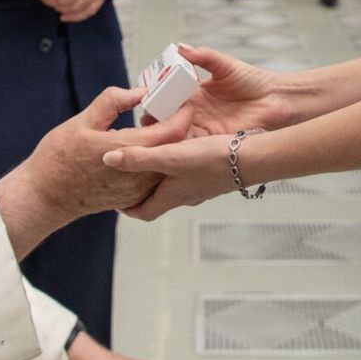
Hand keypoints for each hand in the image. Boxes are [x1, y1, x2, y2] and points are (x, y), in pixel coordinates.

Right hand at [0, 87, 189, 256]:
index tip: (180, 100)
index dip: (181, 113)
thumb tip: (140, 91)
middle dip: (176, 126)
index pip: (172, 132)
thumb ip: (113, 102)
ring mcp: (137, 191)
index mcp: (127, 150)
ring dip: (166, 145)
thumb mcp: (82, 121)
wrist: (45, 197)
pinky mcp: (133, 199)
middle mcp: (138, 175)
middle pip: (174, 148)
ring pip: (166, 164)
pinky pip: (154, 177)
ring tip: (154, 126)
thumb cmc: (58, 158)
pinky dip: (155, 161)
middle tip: (168, 109)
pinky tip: (142, 148)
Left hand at [105, 132, 237, 221]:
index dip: (127, 209)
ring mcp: (201, 185)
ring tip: (148, 159)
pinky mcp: (213, 173)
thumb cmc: (213, 160)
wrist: (254, 159)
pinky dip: (177, 165)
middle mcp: (186, 194)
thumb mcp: (170, 157)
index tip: (114, 200)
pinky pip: (189, 173)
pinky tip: (179, 147)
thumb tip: (107, 161)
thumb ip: (139, 159)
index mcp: (172, 195)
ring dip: (159, 177)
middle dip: (140, 191)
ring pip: (174, 185)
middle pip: (157, 199)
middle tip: (125, 178)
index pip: (144, 212)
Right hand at [155, 44, 288, 136]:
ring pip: (175, 134)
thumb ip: (203, 56)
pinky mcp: (212, 140)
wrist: (275, 99)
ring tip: (151, 133)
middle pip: (167, 118)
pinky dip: (179, 146)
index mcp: (194, 93)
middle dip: (153, 120)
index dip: (156, 98)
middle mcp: (195, 112)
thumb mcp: (224, 65)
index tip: (144, 96)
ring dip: (163, 134)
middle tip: (144, 119)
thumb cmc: (252, 80)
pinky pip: (191, 145)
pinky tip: (170, 144)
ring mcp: (202, 127)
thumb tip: (181, 47)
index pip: (168, 96)